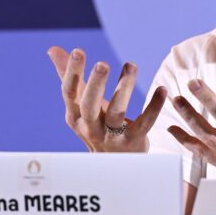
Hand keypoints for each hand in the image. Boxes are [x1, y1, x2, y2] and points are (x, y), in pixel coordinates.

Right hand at [47, 46, 166, 151]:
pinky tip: (162, 90)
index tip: (78, 51)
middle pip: (89, 104)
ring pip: (117, 112)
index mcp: (75, 115)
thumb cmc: (97, 126)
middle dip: (95, 84)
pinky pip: (144, 123)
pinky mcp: (132, 141)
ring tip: (131, 65)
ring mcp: (110, 136)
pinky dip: (154, 106)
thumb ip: (71, 77)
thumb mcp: (82, 104)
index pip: (70, 92)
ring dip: (124, 88)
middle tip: (102, 63)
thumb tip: (53, 49)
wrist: (113, 164)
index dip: (72, 72)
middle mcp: (90, 127)